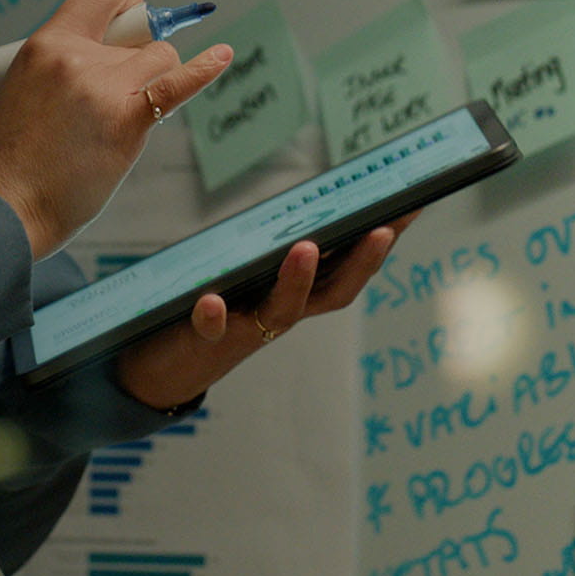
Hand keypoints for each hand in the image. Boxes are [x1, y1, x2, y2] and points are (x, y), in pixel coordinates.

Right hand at [0, 0, 232, 260]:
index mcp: (44, 45)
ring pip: (159, 59)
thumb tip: (111, 59)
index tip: (130, 23)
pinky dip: (204, 69)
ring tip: (125, 115)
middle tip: (118, 94)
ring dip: (153, 80)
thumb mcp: (24, 90)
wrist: (5, 206)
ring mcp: (105, 88)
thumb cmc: (12, 160)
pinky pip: (177, 84)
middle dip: (138, 58)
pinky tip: (223, 56)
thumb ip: (63, 69)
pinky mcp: (128, 122)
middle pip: (138, 35)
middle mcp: (76, 57)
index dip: (126, 7)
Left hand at [111, 211, 419, 409]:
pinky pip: (210, 329)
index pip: (347, 267)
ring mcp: (245, 329)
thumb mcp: (248, 278)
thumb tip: (304, 207)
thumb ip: (273, 251)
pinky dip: (213, 314)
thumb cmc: (212, 313)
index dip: (381, 241)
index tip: (412, 205)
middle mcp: (279, 315)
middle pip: (332, 292)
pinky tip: (211, 300)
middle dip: (361, 262)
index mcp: (295, 295)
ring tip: (305, 247)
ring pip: (281, 310)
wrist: (162, 370)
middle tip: (384, 228)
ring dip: (297, 280)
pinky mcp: (202, 339)